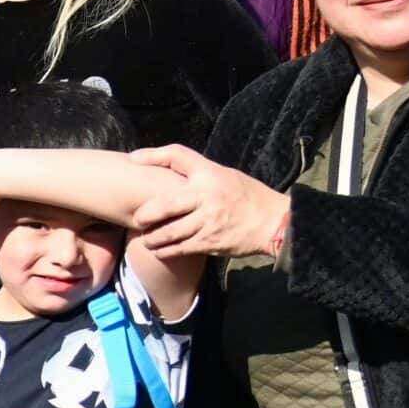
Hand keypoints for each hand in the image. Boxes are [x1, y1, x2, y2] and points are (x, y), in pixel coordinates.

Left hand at [130, 144, 291, 258]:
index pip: (177, 156)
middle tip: (137, 219)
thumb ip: (199, 175)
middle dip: (145, 214)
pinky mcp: (209, 242)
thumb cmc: (248, 196)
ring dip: (152, 238)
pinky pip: (179, 248)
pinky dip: (165, 251)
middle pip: (164, 204)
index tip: (133, 158)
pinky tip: (158, 252)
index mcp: (209, 174)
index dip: (152, 155)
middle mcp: (206, 196)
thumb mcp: (225, 175)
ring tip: (146, 240)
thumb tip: (169, 173)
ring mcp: (207, 221)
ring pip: (168, 232)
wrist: (274, 222)